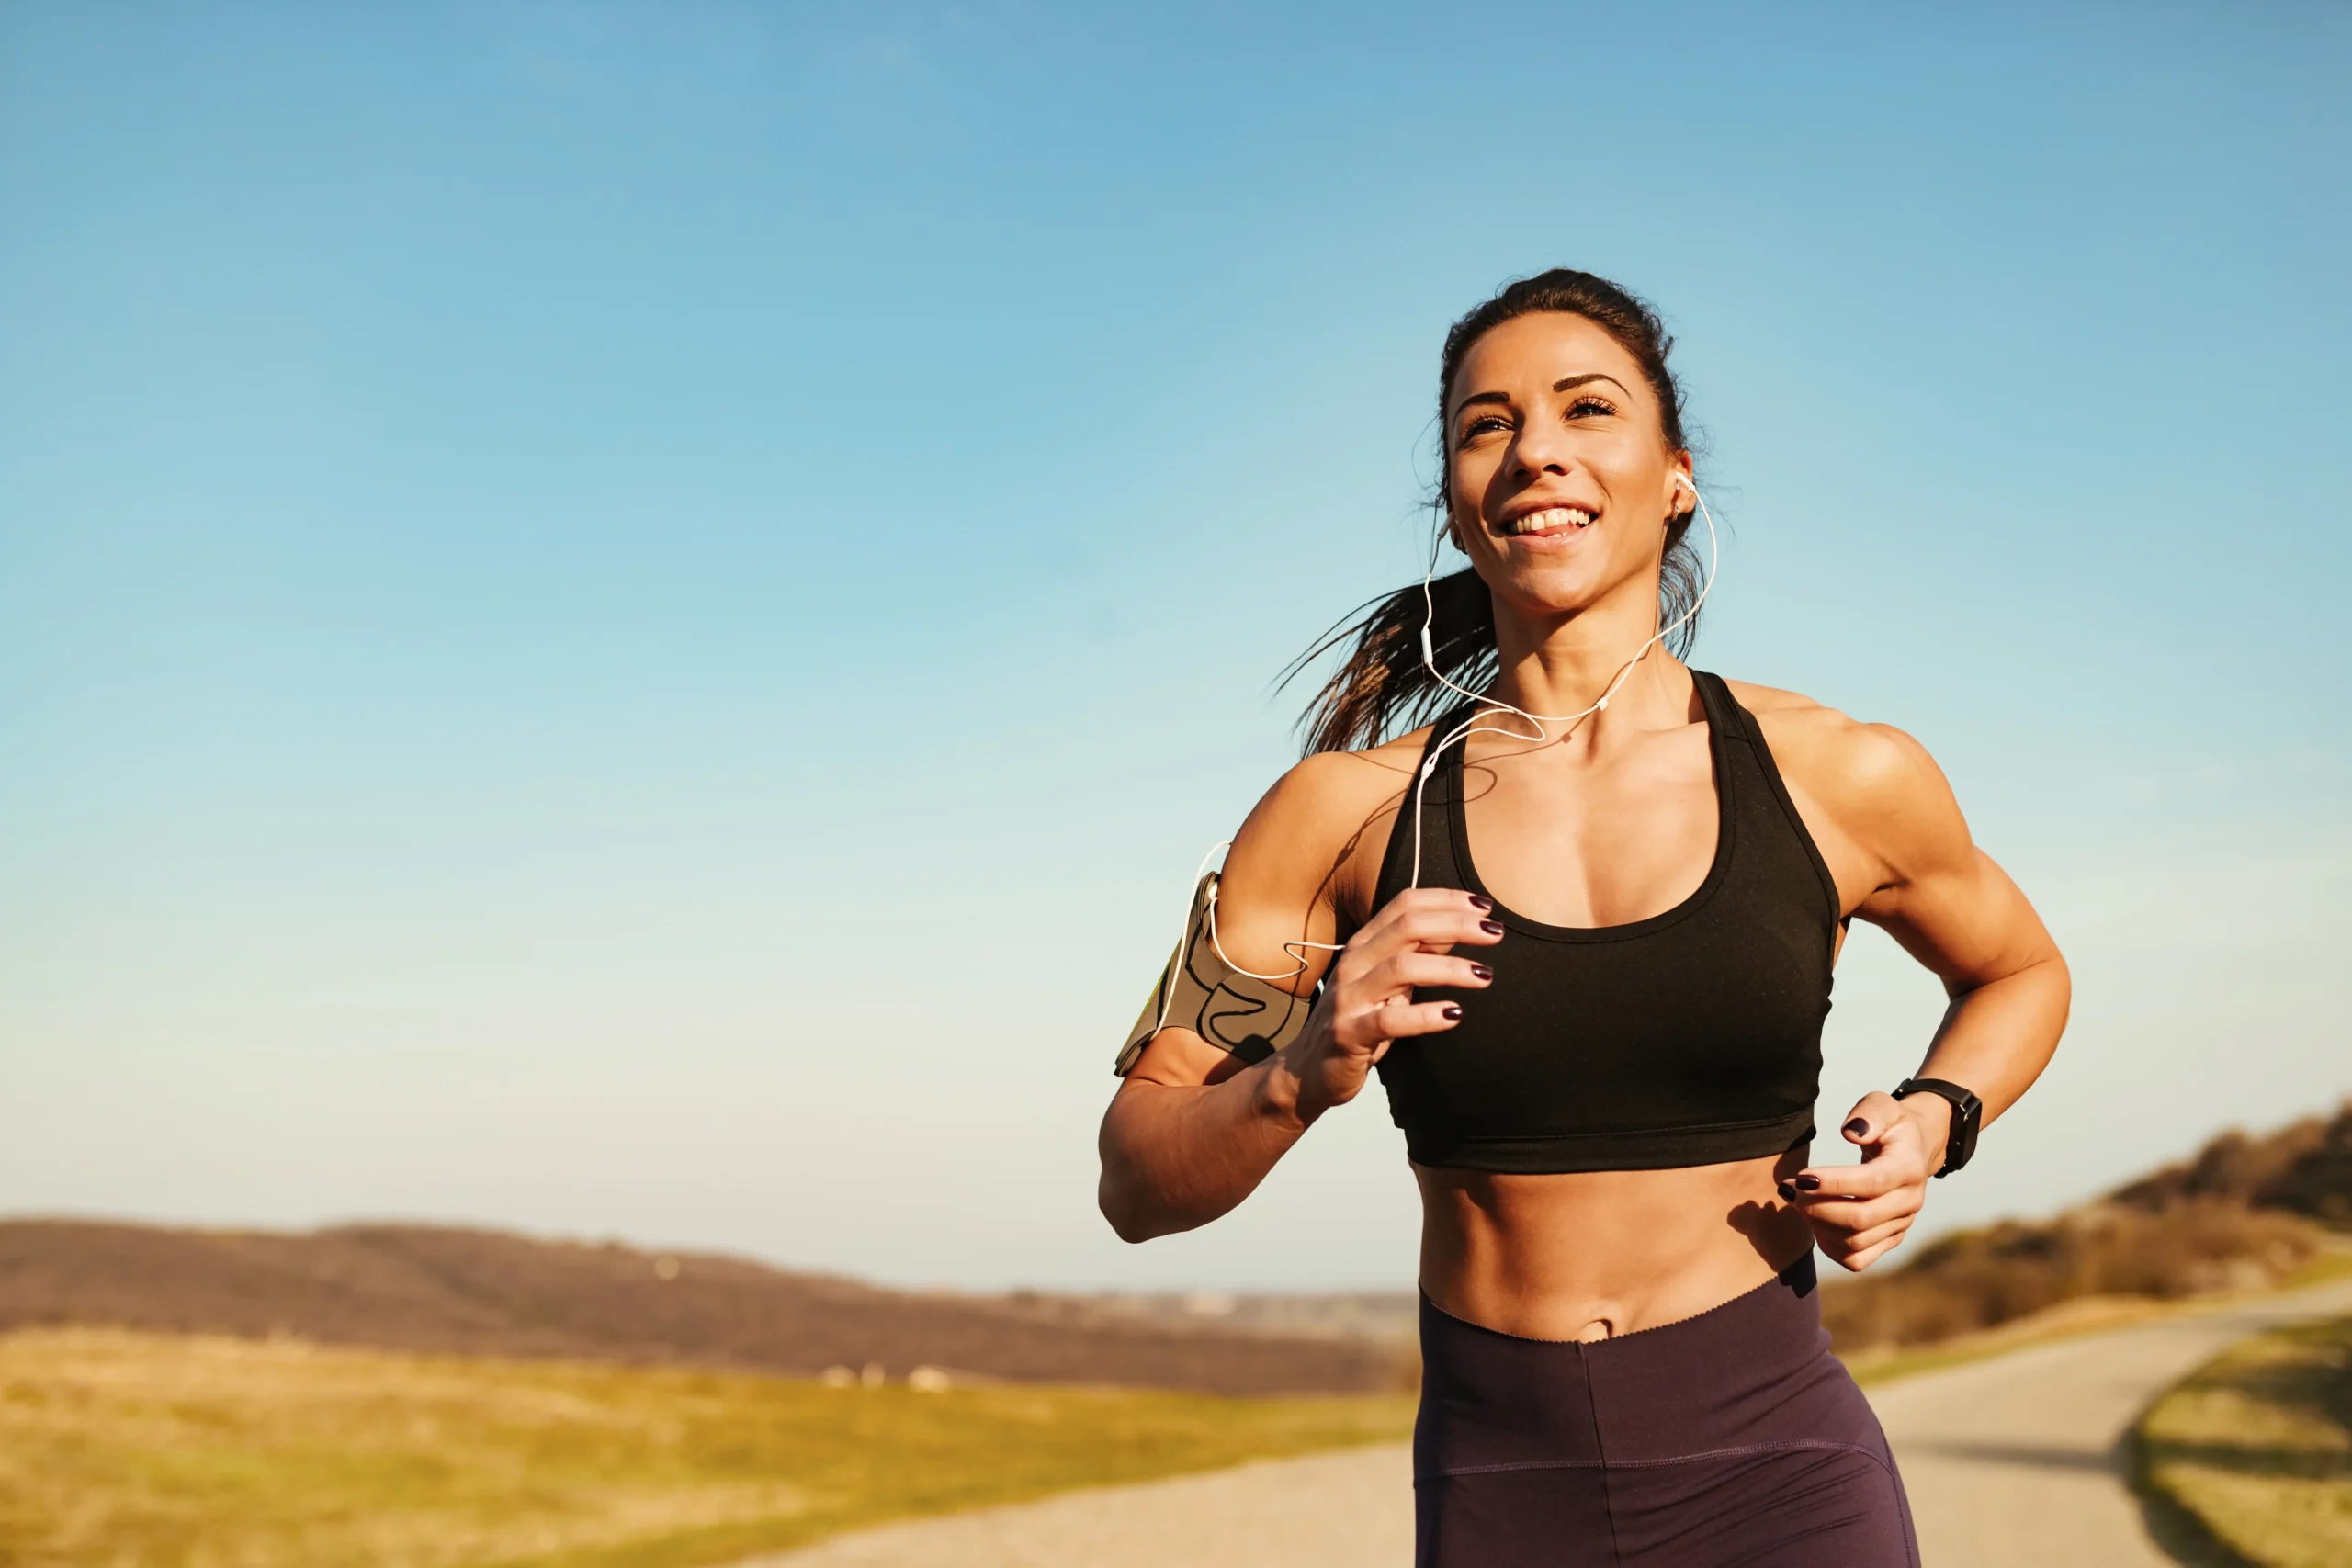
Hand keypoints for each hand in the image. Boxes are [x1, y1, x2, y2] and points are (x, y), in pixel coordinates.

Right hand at [1288, 888, 1500, 1121]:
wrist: (1307, 1072)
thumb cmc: (1356, 1023)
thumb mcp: (1387, 984)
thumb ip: (1416, 955)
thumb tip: (1459, 926)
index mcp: (1363, 945)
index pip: (1404, 904)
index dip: (1446, 899)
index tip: (1485, 906)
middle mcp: (1353, 964)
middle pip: (1407, 928)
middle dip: (1456, 925)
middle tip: (1495, 933)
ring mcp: (1348, 999)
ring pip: (1401, 968)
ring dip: (1448, 968)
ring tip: (1485, 975)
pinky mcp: (1348, 1035)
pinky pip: (1390, 1021)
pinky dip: (1425, 1015)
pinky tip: (1455, 1015)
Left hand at [1780, 1089, 1952, 1270]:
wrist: (1912, 1149)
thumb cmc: (1889, 1125)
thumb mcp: (1882, 1105)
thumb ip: (1868, 1113)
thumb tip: (1851, 1132)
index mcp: (1909, 1167)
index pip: (1871, 1183)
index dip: (1833, 1183)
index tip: (1798, 1177)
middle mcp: (1910, 1201)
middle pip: (1860, 1219)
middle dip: (1816, 1207)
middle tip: (1788, 1190)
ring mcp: (1901, 1224)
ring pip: (1856, 1242)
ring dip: (1818, 1226)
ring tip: (1797, 1202)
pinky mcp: (1891, 1239)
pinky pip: (1857, 1259)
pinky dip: (1830, 1247)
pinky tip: (1815, 1223)